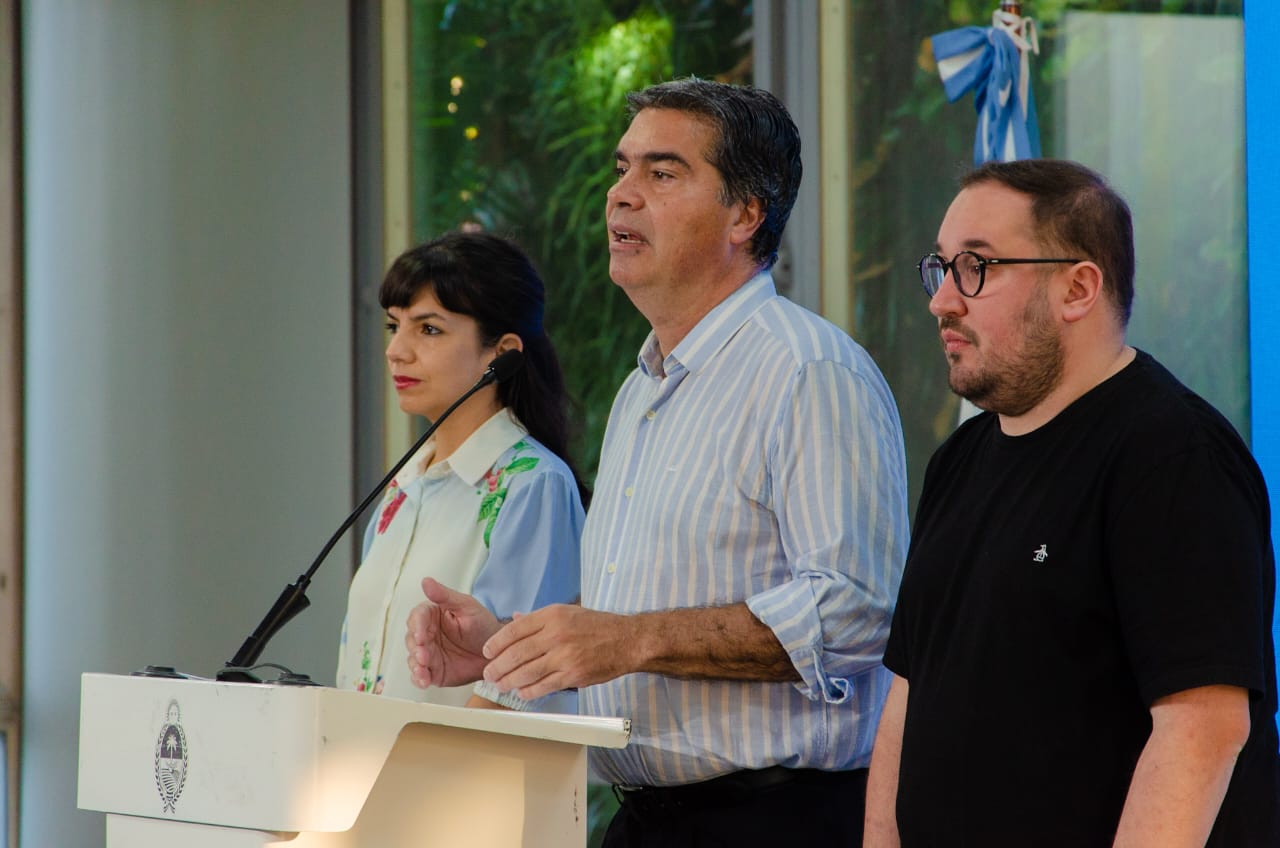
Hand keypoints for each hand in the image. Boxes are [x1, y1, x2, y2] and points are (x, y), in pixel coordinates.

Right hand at [404, 577, 501, 688]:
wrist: (498, 651)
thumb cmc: (483, 625)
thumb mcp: (467, 606)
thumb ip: (445, 596)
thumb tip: (426, 581)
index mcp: (432, 616)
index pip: (418, 617)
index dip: (417, 626)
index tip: (422, 635)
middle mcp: (427, 635)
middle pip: (412, 639)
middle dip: (416, 648)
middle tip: (423, 654)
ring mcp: (429, 654)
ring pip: (413, 659)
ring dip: (415, 664)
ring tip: (423, 669)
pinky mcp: (433, 671)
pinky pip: (421, 675)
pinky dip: (419, 678)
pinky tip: (423, 680)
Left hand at [481, 604, 637, 699]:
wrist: (627, 640)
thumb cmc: (596, 626)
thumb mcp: (566, 612)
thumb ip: (538, 619)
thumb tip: (514, 619)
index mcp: (552, 616)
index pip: (515, 630)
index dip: (496, 642)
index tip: (487, 651)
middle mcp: (556, 634)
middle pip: (517, 653)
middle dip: (498, 666)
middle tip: (489, 674)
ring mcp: (565, 656)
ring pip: (527, 672)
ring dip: (509, 681)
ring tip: (500, 685)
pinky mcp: (573, 675)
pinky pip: (544, 685)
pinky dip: (529, 691)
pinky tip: (521, 692)